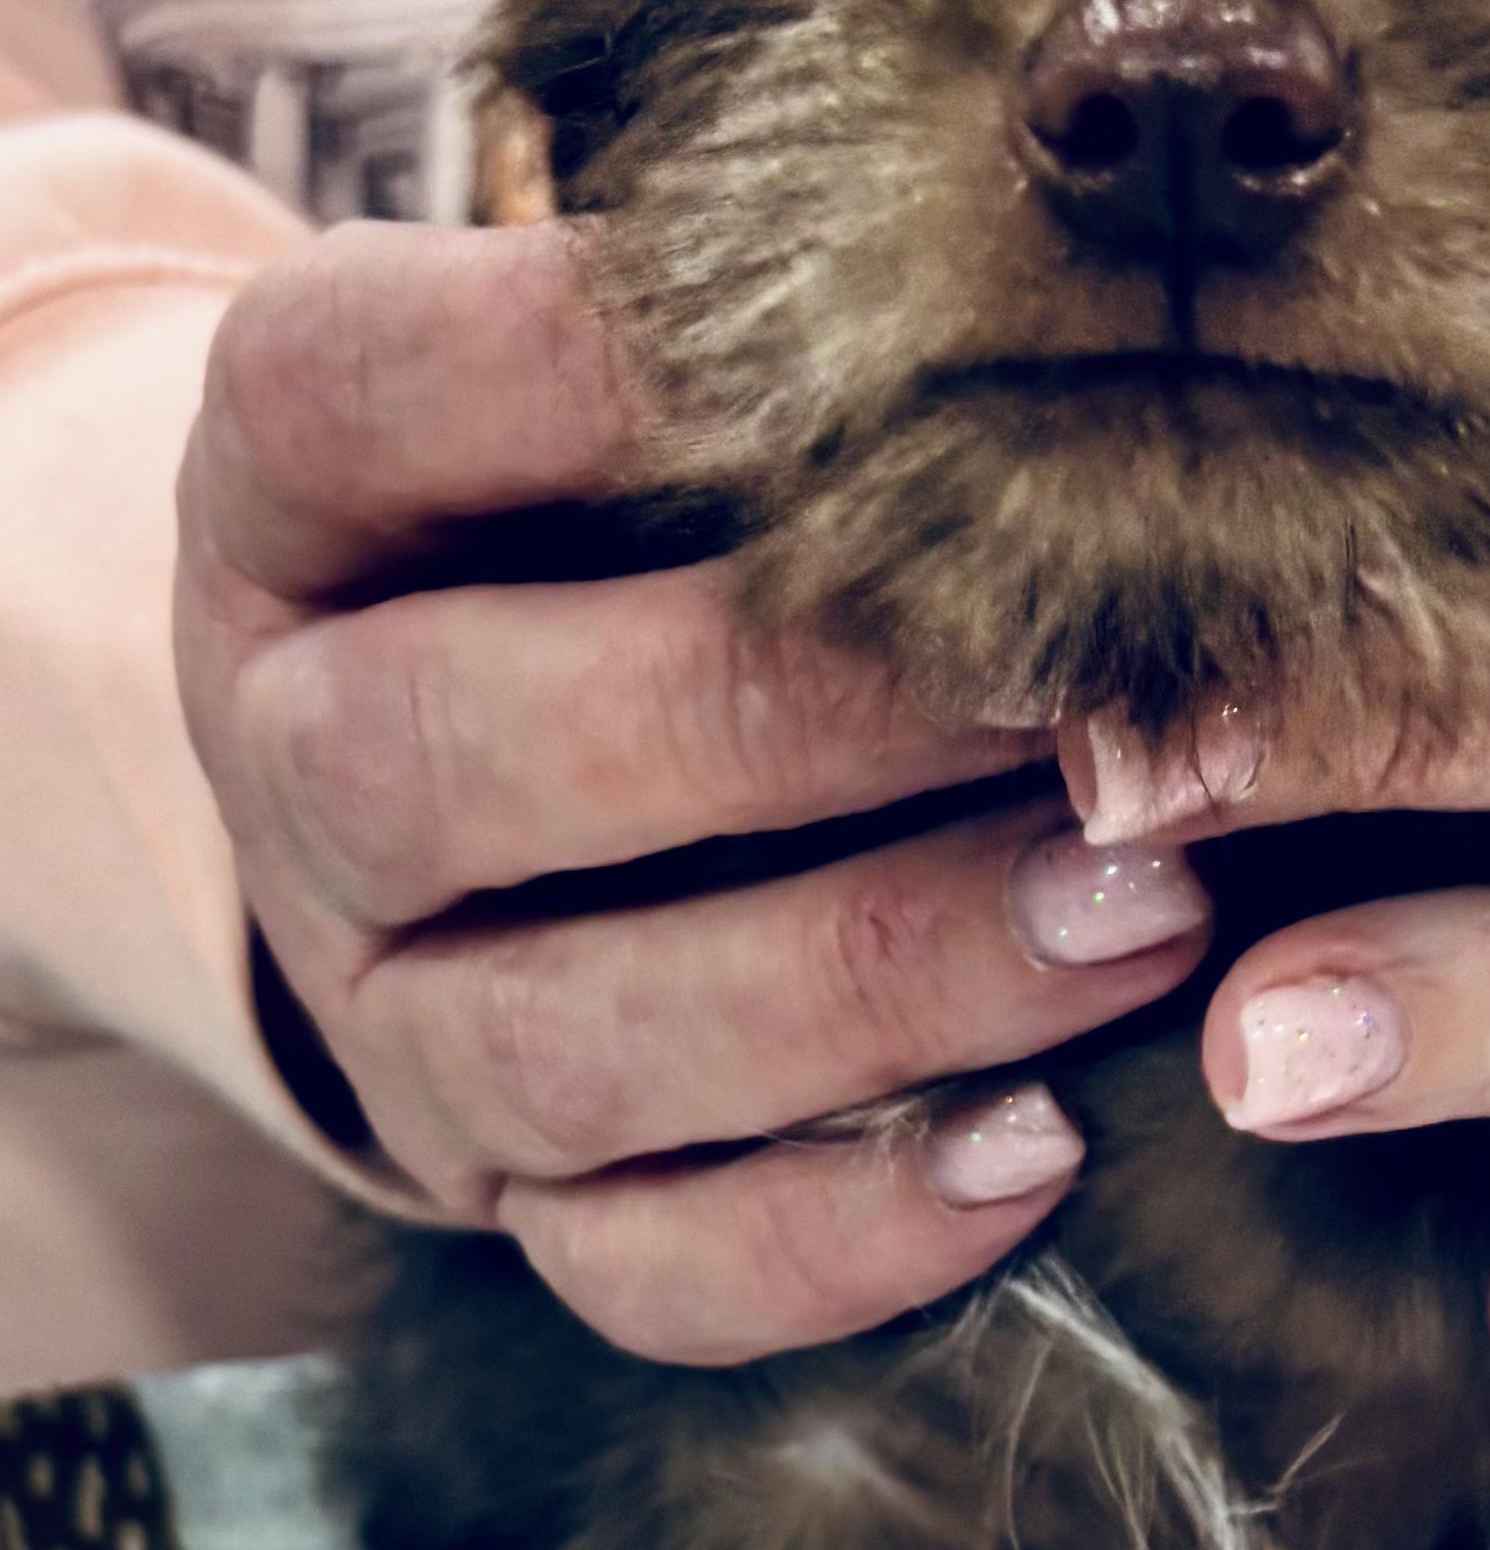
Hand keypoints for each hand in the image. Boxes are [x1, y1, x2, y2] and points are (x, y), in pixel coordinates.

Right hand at [174, 222, 1215, 1362]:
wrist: (458, 736)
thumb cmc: (608, 500)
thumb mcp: (607, 367)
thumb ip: (746, 335)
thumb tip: (1053, 284)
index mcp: (289, 494)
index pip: (362, 392)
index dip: (590, 366)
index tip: (873, 341)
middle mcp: (296, 755)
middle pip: (459, 753)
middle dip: (785, 722)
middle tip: (1071, 686)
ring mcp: (388, 1004)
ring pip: (571, 1040)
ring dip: (870, 979)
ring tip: (1139, 910)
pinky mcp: (507, 1187)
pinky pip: (641, 1265)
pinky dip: (846, 1231)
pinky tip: (1048, 1148)